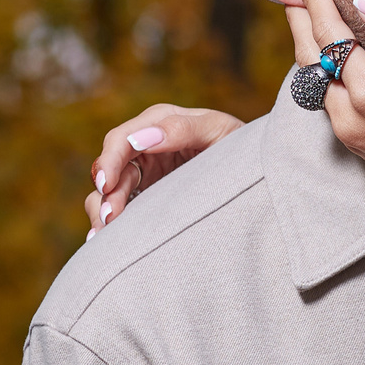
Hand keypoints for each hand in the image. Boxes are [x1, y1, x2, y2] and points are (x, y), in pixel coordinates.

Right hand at [83, 105, 244, 233]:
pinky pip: (119, 209)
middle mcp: (145, 147)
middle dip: (106, 193)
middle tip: (110, 219)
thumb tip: (142, 138)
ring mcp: (145, 173)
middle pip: (110, 168)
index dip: (110, 160)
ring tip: (106, 233)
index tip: (107, 184)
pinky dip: (109, 225)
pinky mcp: (148, 198)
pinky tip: (104, 241)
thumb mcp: (219, 131)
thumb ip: (183, 128)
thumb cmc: (240, 146)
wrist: (261, 173)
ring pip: (109, 191)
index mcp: (159, 123)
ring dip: (103, 211)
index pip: (122, 139)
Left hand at [287, 0, 364, 223]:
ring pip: (313, 79)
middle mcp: (348, 114)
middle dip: (298, 17)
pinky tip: (325, 54)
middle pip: (308, 56)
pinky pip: (325, 97)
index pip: (329, 34)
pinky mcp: (356, 143)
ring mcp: (349, 132)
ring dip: (305, 42)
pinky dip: (319, 68)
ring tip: (301, 11)